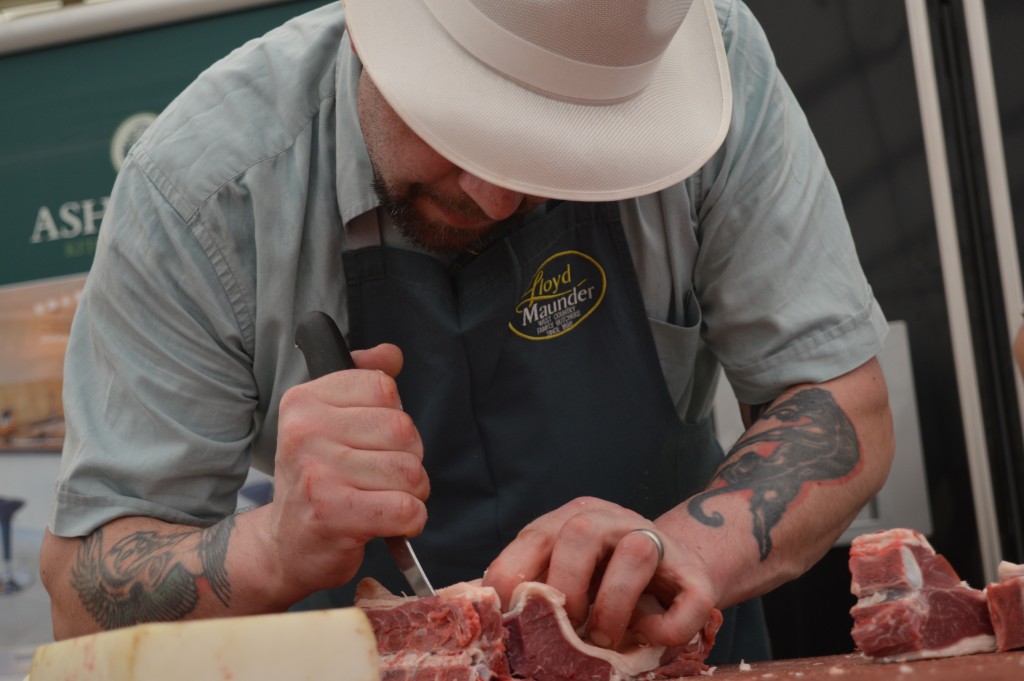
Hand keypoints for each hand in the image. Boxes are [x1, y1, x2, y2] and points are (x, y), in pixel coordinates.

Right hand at [269, 343, 428, 595]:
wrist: (284, 546)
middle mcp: (305, 431)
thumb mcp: (328, 421)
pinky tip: (389, 523)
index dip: (393, 418)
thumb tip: (391, 353)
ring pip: (410, 471)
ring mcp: (317, 473)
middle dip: (408, 458)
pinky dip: (411, 519)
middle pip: (402, 428)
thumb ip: (362, 380)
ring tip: (383, 500)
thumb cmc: (318, 480)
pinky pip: (406, 508)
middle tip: (382, 478)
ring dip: (411, 493)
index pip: (384, 387)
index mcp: (305, 400)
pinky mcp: (333, 514)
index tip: (372, 441)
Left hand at [483, 497, 716, 649]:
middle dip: (566, 585)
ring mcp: (659, 542)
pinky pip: (689, 594)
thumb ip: (538, 590)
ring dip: (613, 603)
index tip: (509, 615)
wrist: (677, 576)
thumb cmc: (608, 585)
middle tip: (566, 624)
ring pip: (638, 551)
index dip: (515, 575)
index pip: (535, 534)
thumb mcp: (568, 579)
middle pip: (581, 532)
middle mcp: (614, 521)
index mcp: (573, 520)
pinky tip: (648, 635)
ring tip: (603, 636)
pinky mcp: (696, 575)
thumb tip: (494, 623)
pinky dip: (666, 626)